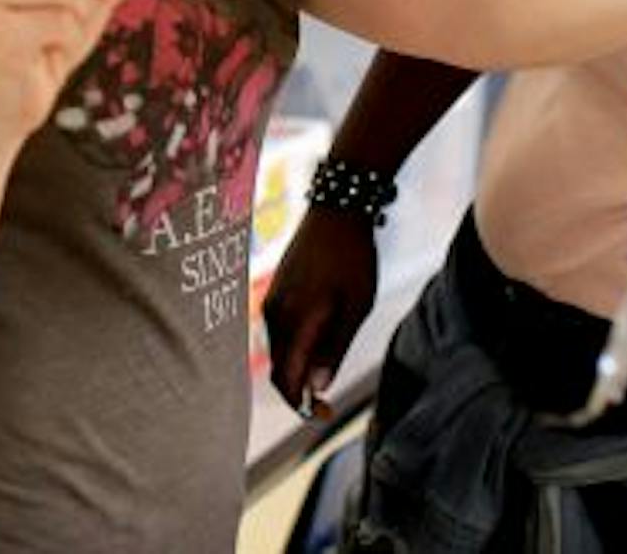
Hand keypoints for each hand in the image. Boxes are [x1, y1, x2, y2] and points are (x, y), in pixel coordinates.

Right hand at [262, 207, 377, 417]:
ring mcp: (272, 300)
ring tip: (324, 373)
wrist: (336, 210)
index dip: (301, 405)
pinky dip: (294, 348)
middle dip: (298, 391)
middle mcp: (274, 314)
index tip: (324, 415)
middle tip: (326, 404)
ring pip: (278, 350)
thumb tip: (317, 387)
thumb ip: (334, 349)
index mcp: (293, 321)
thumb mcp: (354, 308)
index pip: (286, 379)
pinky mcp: (276, 291)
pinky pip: (279, 332)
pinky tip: (315, 344)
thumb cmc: (352, 259)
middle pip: (278, 368)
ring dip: (297, 368)